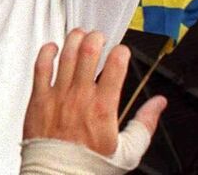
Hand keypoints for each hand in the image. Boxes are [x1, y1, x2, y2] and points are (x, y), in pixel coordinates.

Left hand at [23, 29, 164, 160]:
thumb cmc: (90, 167)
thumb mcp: (128, 151)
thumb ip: (145, 124)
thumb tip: (159, 104)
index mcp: (103, 107)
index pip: (115, 65)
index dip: (121, 52)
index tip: (122, 51)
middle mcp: (80, 97)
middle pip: (88, 52)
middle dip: (96, 38)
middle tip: (99, 37)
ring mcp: (57, 96)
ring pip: (65, 55)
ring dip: (74, 39)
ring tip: (79, 35)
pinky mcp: (38, 100)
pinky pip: (40, 68)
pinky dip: (46, 53)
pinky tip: (52, 47)